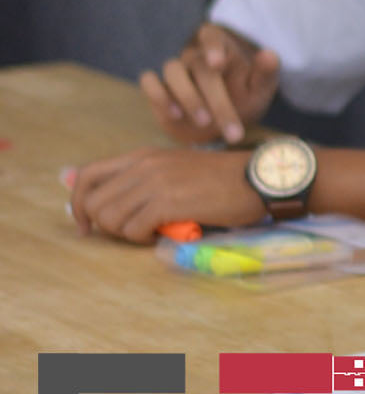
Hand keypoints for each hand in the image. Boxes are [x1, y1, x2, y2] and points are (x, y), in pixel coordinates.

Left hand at [70, 148, 266, 242]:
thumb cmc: (222, 179)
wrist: (258, 178)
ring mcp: (155, 182)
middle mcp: (143, 165)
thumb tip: (109, 201)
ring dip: (125, 233)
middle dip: (104, 225)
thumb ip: (143, 179)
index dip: (78, 203)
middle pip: (93, 202)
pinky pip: (133, 229)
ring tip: (150, 231)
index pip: (87, 175)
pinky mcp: (168, 202)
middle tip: (129, 233)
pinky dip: (143, 238)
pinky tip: (162, 233)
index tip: (87, 225)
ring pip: (109, 218)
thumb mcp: (176, 170)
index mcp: (143, 155)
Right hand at [140, 23, 279, 144]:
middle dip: (217, 99)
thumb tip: (269, 54)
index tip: (217, 63)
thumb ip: (265, 72)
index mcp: (221, 48)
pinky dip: (158, 96)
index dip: (212, 47)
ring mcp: (176, 71)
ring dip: (188, 96)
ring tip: (205, 122)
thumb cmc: (244, 99)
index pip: (211, 35)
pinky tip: (175, 115)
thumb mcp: (260, 89)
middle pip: (198, 66)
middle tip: (232, 129)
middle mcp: (195, 55)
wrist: (222, 123)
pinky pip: (149, 82)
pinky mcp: (159, 87)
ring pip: (172, 71)